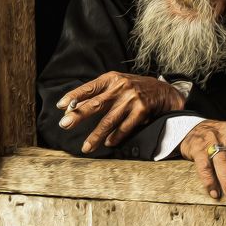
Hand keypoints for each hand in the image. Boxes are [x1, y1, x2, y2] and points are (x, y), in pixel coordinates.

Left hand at [56, 72, 185, 152]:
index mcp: (111, 78)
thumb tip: (74, 106)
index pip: (89, 88)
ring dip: (95, 135)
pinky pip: (125, 127)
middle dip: (79, 115)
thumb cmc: (135, 88)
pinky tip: (107, 143)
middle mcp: (121, 87)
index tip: (61, 106)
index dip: (74, 96)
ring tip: (86, 147)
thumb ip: (99, 93)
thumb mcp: (117, 84)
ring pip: (109, 120)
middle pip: (96, 104)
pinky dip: (115, 137)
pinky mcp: (142, 110)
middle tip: (65, 124)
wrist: (164, 92)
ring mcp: (132, 99)